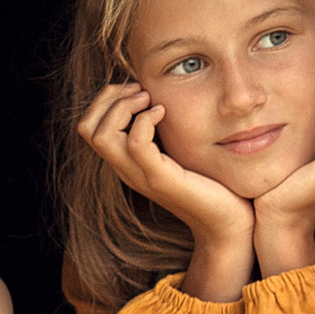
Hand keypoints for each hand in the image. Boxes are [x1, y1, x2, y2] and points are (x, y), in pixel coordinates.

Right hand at [76, 80, 255, 249]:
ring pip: (101, 135)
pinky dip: (146, 119)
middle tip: (140, 91)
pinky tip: (164, 113)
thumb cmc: (209, 184)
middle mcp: (126, 170)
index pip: (88, 126)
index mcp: (126, 162)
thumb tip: (157, 95)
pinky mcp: (161, 179)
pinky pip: (135, 142)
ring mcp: (140, 176)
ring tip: (150, 101)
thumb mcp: (177, 150)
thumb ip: (161, 130)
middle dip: (109, 98)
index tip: (136, 91)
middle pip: (86, 128)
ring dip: (123, 106)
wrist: (228, 223)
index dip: (105, 100)